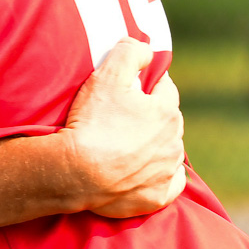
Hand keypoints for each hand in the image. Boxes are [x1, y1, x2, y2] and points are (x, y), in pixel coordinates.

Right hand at [59, 38, 185, 218]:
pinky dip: (158, 177)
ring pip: (167, 151)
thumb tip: (147, 50)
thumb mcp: (107, 74)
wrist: (75, 172)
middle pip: (167, 120)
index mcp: (166, 112)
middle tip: (120, 118)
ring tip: (124, 146)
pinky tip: (140, 172)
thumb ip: (131, 52)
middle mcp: (173, 142)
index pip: (164, 88)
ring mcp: (166, 172)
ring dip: (154, 146)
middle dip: (151, 116)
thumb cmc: (91, 123)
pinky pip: (169, 183)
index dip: (146, 85)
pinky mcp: (157, 197)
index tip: (127, 90)